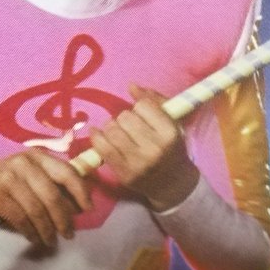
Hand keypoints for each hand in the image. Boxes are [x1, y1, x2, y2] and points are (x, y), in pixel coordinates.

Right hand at [0, 150, 91, 246]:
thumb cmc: (3, 186)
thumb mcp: (27, 177)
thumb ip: (50, 184)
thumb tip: (80, 206)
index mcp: (36, 156)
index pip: (66, 171)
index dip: (81, 191)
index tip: (88, 209)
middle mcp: (22, 163)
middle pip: (53, 195)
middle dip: (64, 218)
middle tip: (69, 234)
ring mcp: (7, 178)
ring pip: (38, 210)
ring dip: (47, 230)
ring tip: (51, 241)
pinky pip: (21, 219)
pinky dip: (31, 232)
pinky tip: (34, 238)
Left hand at [89, 84, 199, 211]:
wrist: (173, 183)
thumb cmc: (172, 147)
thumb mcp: (172, 122)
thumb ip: (154, 101)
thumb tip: (131, 86)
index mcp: (170, 133)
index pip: (143, 106)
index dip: (139, 107)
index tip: (142, 115)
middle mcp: (154, 148)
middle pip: (125, 117)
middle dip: (124, 117)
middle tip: (129, 125)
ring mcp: (138, 163)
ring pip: (112, 131)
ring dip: (111, 126)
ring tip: (117, 130)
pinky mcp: (123, 174)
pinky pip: (102, 148)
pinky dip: (97, 137)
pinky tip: (98, 133)